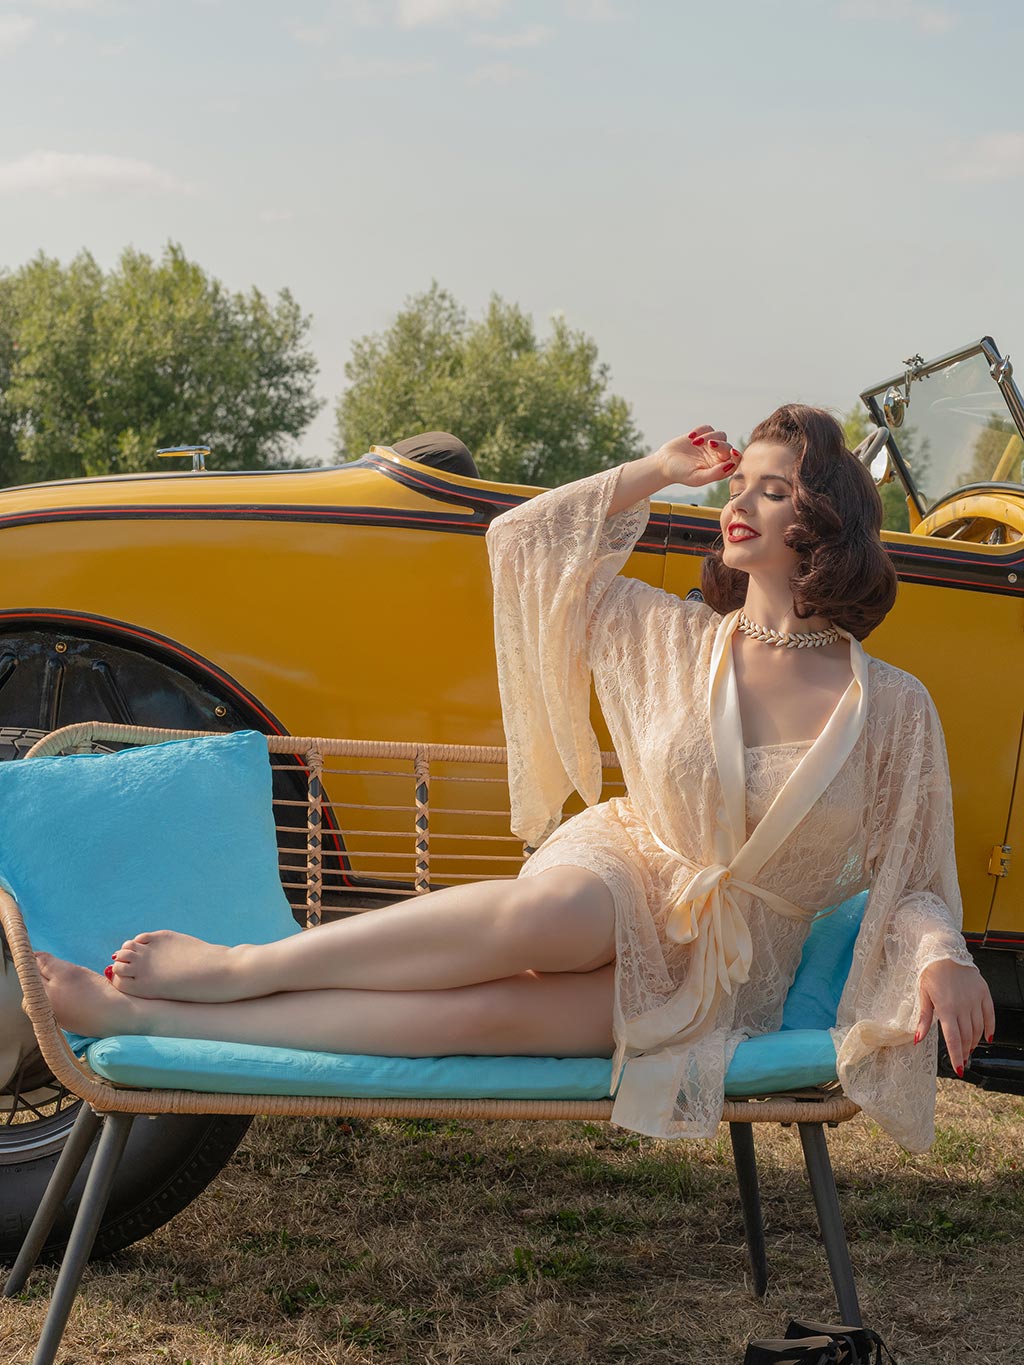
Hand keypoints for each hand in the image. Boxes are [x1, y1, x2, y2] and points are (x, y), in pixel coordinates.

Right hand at [655, 425, 741, 489]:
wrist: (664, 464)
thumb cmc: (680, 474)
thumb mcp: (697, 477)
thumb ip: (715, 474)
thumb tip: (730, 465)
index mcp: (719, 468)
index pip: (734, 461)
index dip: (736, 456)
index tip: (732, 452)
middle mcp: (717, 456)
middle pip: (728, 446)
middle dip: (720, 444)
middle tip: (709, 444)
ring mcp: (709, 445)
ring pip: (720, 435)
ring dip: (709, 436)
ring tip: (695, 442)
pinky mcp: (701, 435)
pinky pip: (708, 428)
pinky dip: (701, 430)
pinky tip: (690, 437)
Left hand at [915, 958, 995, 1074]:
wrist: (944, 951)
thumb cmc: (930, 972)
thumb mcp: (923, 995)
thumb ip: (924, 1019)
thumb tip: (917, 1039)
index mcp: (946, 1008)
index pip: (953, 1039)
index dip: (956, 1055)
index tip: (958, 1068)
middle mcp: (963, 1006)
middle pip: (966, 1036)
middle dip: (964, 1050)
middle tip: (962, 1059)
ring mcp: (975, 1000)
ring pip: (978, 1028)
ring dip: (975, 1041)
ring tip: (970, 1048)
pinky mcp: (984, 993)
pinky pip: (990, 1015)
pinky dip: (990, 1028)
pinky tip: (987, 1037)